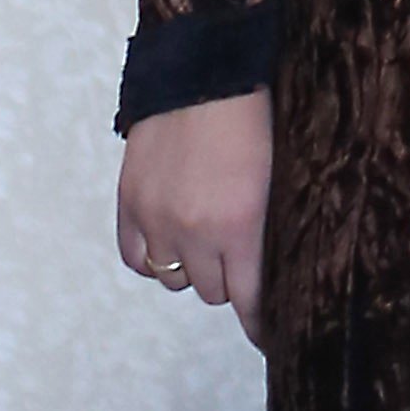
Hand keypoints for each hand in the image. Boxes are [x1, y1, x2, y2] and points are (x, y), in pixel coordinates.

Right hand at [117, 92, 272, 344]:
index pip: (249, 301)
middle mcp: (195, 232)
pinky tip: (168, 243)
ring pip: (174, 280)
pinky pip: (136, 260)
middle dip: (229, 279)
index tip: (271, 338)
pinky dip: (153, 259)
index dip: (260, 325)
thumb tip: (269, 272)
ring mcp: (157, 219)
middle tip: (238, 255)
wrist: (206, 72)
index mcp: (241, 226)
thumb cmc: (256, 118)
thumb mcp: (279, 178)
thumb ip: (269, 229)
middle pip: (213, 292)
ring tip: (205, 237)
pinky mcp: (130, 203)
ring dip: (191, 267)